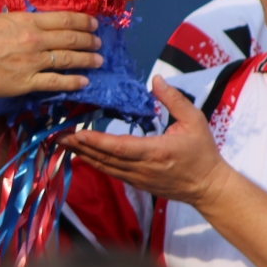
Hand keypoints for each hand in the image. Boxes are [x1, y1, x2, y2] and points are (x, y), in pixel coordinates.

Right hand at [0, 0, 102, 96]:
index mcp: (27, 20)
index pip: (64, 19)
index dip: (82, 21)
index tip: (93, 23)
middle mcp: (34, 39)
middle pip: (71, 38)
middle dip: (88, 40)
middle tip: (99, 42)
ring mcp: (32, 61)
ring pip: (68, 59)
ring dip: (87, 59)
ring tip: (98, 61)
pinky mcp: (26, 81)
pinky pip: (56, 82)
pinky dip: (73, 82)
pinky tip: (83, 82)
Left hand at [62, 76, 233, 206]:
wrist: (208, 187)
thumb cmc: (202, 152)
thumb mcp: (195, 120)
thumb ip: (174, 99)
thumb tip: (155, 79)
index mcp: (157, 151)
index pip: (121, 147)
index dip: (97, 142)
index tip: (78, 133)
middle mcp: (143, 168)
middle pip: (105, 159)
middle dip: (79, 147)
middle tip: (58, 135)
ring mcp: (138, 178)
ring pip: (104, 167)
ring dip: (82, 155)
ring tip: (63, 142)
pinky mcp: (136, 183)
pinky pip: (110, 172)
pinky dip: (93, 162)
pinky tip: (81, 153)